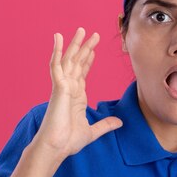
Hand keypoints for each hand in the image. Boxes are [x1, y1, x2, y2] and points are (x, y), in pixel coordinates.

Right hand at [33, 27, 122, 159]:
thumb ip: (105, 125)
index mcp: (76, 97)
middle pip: (78, 63)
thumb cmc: (68, 141)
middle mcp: (69, 89)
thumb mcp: (93, 131)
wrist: (56, 147)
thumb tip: (119, 123)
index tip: (93, 50)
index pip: (83, 74)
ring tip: (82, 30)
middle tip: (94, 34)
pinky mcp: (58, 87)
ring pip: (69, 60)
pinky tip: (58, 37)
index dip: (88, 61)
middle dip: (86, 48)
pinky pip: (56, 65)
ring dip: (75, 44)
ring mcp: (63, 87)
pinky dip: (56, 51)